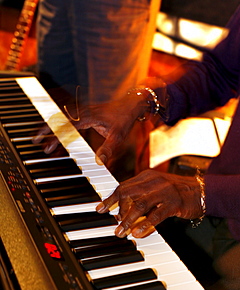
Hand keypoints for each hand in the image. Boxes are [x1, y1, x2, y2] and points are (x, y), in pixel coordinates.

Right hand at [33, 93, 148, 164]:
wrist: (131, 104)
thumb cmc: (124, 118)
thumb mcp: (118, 136)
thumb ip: (108, 149)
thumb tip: (98, 162)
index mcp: (88, 116)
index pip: (66, 126)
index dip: (55, 136)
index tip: (47, 146)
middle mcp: (83, 112)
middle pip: (59, 120)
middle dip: (46, 130)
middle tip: (35, 140)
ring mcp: (84, 112)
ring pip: (62, 118)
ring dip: (51, 127)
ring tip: (41, 139)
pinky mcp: (86, 114)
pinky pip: (70, 120)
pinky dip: (61, 126)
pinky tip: (56, 134)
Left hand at [96, 169, 202, 237]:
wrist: (202, 190)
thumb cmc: (176, 192)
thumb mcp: (156, 190)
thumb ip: (140, 198)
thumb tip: (121, 214)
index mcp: (146, 176)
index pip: (123, 186)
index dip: (110, 198)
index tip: (100, 209)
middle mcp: (153, 181)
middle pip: (128, 193)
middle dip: (116, 209)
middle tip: (113, 224)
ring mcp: (164, 191)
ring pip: (139, 205)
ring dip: (128, 220)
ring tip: (122, 232)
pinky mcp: (174, 202)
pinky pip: (156, 215)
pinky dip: (145, 224)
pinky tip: (138, 233)